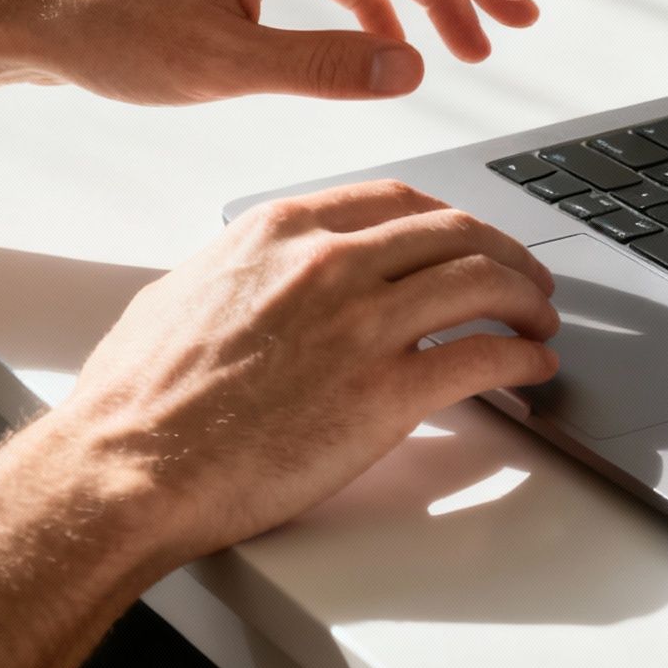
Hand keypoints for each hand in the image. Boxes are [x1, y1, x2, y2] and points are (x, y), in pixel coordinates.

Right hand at [55, 180, 559, 557]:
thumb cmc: (137, 398)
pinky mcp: (385, 394)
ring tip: (541, 322)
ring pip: (481, 283)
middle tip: (527, 279)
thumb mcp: (181, 294)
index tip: (468, 238)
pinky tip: (531, 369)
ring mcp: (362, 325)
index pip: (396, 199)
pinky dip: (522, 360)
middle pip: (454, 233)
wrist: (127, 468)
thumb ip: (236, 270)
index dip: (448, 218)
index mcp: (280, 231)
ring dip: (527, 300)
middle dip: (505, 252)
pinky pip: (482, 358)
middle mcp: (329, 263)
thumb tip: (255, 275)